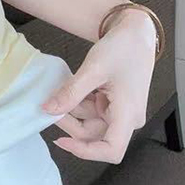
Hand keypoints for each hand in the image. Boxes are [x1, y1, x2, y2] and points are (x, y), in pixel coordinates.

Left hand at [40, 10, 157, 162]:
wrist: (136, 32)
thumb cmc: (123, 48)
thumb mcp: (93, 69)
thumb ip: (70, 93)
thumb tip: (48, 110)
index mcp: (128, 115)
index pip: (111, 150)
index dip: (86, 152)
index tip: (62, 140)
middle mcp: (128, 119)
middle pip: (95, 136)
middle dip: (71, 122)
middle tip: (51, 105)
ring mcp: (121, 112)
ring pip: (91, 123)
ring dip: (73, 110)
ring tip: (62, 89)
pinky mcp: (115, 105)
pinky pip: (93, 112)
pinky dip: (80, 103)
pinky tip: (73, 88)